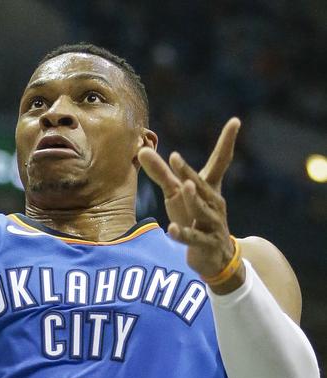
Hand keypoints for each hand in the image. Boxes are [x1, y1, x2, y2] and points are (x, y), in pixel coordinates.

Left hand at [137, 118, 243, 287]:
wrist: (214, 256)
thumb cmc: (194, 217)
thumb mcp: (176, 194)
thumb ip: (160, 173)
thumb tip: (142, 149)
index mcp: (209, 187)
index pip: (220, 161)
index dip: (227, 142)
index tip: (236, 120)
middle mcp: (214, 202)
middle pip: (202, 184)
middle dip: (189, 172)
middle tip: (174, 157)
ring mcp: (213, 223)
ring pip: (202, 210)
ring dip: (193, 199)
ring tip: (184, 186)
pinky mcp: (206, 243)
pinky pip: (193, 238)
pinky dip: (182, 234)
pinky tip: (171, 229)